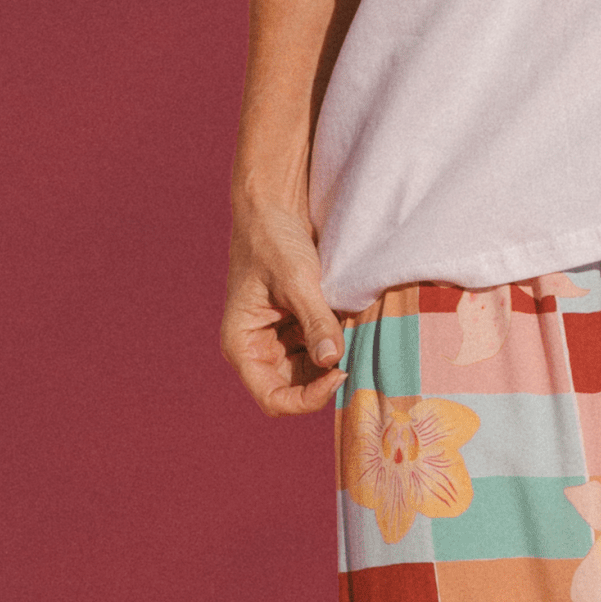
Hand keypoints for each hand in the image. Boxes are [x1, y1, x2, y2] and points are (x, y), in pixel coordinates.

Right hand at [220, 199, 347, 416]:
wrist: (274, 202)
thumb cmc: (272, 238)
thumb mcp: (297, 280)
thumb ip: (315, 321)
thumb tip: (333, 362)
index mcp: (243, 345)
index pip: (274, 397)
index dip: (307, 398)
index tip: (340, 373)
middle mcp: (258, 346)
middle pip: (295, 386)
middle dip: (325, 376)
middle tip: (356, 352)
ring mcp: (278, 334)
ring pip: (310, 367)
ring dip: (333, 356)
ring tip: (354, 331)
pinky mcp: (296, 320)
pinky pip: (318, 343)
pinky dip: (336, 337)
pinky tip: (350, 319)